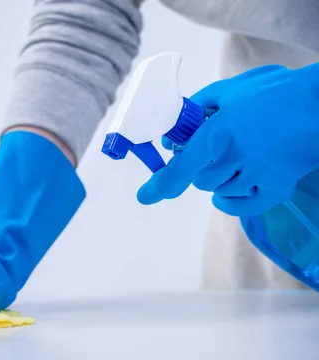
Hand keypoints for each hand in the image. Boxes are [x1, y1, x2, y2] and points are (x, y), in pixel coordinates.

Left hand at [137, 64, 318, 215]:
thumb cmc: (277, 92)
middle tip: (211, 153)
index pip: (182, 166)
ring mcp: (258, 176)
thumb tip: (177, 123)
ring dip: (219, 180)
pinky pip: (243, 206)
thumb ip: (201, 106)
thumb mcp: (232, 89)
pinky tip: (228, 192)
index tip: (146, 196)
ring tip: (235, 159)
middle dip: (199, 168)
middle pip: (201, 180)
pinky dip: (231, 202)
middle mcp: (236, 158)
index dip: (161, 184)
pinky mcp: (277, 188)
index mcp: (220, 133)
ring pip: (220, 191)